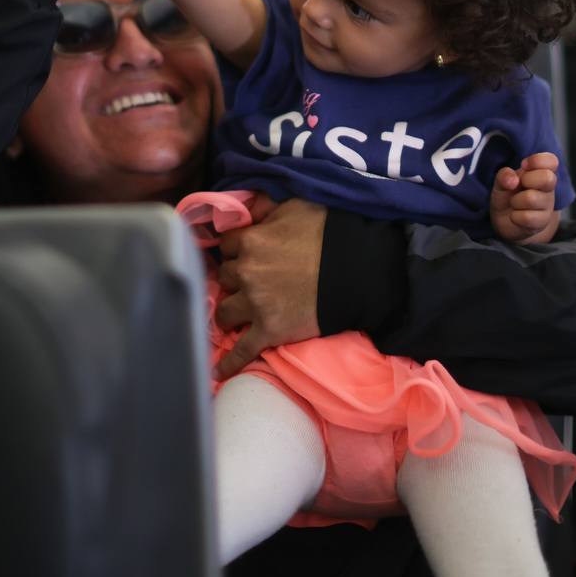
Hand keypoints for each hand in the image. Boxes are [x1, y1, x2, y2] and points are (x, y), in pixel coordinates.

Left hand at [213, 197, 322, 377]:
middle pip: (224, 277)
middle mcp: (246, 272)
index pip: (226, 245)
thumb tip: (249, 208)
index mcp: (251, 241)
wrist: (356, 271)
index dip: (236, 249)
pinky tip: (219, 371)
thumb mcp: (296, 205)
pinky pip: (242, 350)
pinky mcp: (268, 332)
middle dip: (234, 278)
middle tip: (246, 281)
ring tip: (234, 316)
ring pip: (225, 311)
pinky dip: (229, 362)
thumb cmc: (329, 233)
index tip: (244, 253)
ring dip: (228, 312)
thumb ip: (266, 206)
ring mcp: (255, 304)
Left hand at [490, 152, 561, 244]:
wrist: (505, 220)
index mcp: (542, 171)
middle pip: (547, 178)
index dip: (536, 160)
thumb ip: (504, 175)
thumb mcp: (502, 181)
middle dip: (526, 180)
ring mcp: (547, 206)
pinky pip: (526, 217)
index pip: (551, 161)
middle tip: (519, 186)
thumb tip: (513, 180)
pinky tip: (516, 216)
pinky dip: (515, 217)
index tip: (523, 165)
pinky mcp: (542, 223)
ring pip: (531, 198)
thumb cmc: (507, 195)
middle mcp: (548, 188)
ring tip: (514, 203)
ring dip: (515, 201)